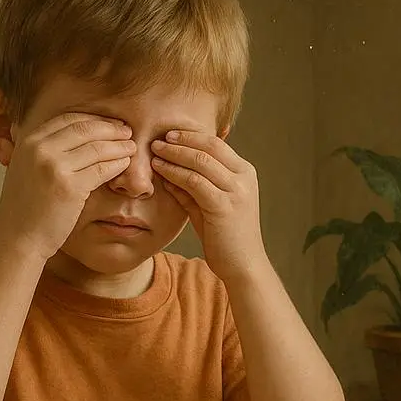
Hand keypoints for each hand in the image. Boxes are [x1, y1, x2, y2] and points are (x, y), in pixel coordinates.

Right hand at [0, 113, 135, 261]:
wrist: (17, 238)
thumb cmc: (26, 205)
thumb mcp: (27, 167)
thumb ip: (46, 148)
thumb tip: (79, 130)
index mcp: (29, 141)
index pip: (70, 119)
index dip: (95, 119)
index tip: (111, 123)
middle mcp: (40, 149)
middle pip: (86, 129)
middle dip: (111, 129)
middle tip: (127, 133)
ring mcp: (54, 167)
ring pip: (98, 148)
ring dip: (119, 146)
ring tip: (132, 147)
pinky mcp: (70, 187)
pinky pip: (102, 169)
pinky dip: (117, 164)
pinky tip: (125, 164)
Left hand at [150, 131, 265, 282]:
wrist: (244, 265)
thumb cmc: (225, 237)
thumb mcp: (209, 206)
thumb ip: (192, 188)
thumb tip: (168, 170)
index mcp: (245, 172)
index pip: (216, 144)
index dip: (192, 136)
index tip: (170, 134)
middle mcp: (243, 178)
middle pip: (209, 147)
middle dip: (181, 140)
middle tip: (159, 138)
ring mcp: (236, 191)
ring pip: (200, 161)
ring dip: (175, 154)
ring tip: (155, 152)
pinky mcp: (224, 206)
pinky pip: (195, 182)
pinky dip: (175, 173)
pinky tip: (161, 171)